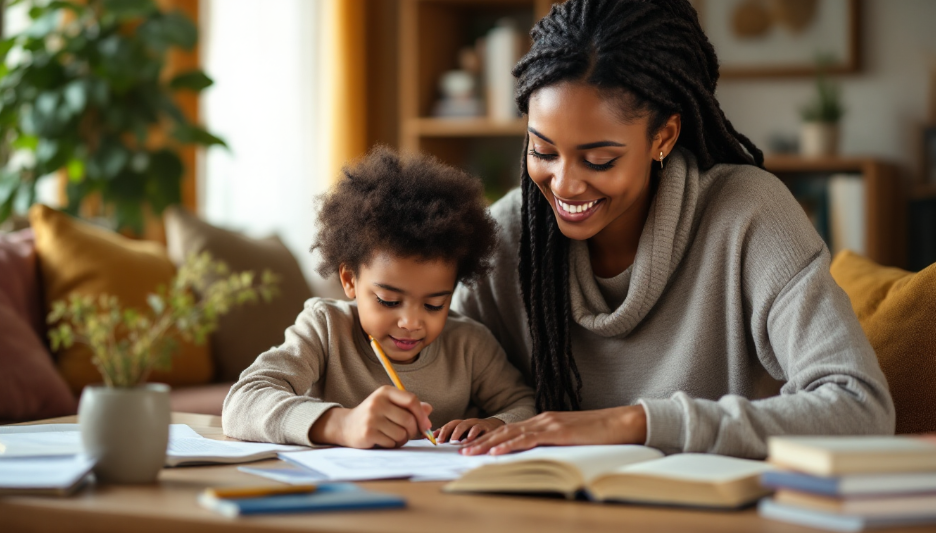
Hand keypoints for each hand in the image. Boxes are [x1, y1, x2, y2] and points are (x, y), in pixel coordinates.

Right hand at [309, 385, 432, 448]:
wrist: (345, 425)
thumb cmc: (373, 415)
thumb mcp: (390, 405)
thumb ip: (409, 406)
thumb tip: (429, 410)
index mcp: (385, 392)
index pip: (411, 400)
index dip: (422, 414)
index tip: (426, 425)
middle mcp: (378, 402)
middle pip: (409, 420)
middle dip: (413, 431)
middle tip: (408, 434)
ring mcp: (371, 417)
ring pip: (401, 433)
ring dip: (401, 439)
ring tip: (393, 436)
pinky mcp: (368, 433)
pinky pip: (391, 442)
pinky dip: (391, 444)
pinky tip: (383, 440)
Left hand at [434, 418, 504, 443]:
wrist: (497, 427)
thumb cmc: (478, 433)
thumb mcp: (466, 435)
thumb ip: (453, 436)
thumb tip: (434, 439)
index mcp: (463, 424)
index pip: (450, 425)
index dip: (442, 431)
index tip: (435, 439)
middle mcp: (469, 422)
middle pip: (456, 424)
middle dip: (447, 431)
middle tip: (441, 441)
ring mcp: (478, 424)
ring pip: (466, 425)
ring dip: (458, 432)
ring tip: (453, 441)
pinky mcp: (487, 428)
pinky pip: (479, 429)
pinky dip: (473, 434)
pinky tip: (469, 440)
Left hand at [459, 405, 646, 455]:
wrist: (621, 423)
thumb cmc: (599, 434)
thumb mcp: (569, 440)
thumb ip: (551, 445)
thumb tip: (536, 458)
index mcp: (543, 422)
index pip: (509, 431)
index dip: (488, 438)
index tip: (470, 446)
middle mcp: (542, 420)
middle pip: (504, 431)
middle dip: (480, 441)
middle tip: (460, 451)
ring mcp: (549, 424)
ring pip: (511, 435)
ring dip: (488, 444)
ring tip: (469, 453)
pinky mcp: (559, 432)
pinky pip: (530, 440)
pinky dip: (511, 445)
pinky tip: (497, 452)